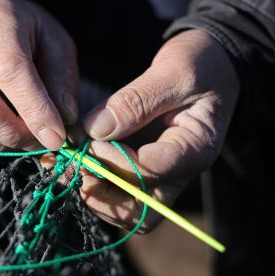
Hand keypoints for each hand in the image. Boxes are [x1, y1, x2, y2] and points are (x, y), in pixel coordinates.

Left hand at [80, 30, 238, 232]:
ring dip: (89, 190)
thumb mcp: (173, 72)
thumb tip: (94, 130)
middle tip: (70, 163)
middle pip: (137, 210)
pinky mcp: (143, 169)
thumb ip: (136, 101)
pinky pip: (115, 190)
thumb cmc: (200, 65)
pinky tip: (68, 157)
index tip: (87, 138)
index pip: (149, 172)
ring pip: (123, 209)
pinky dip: (90, 179)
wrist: (212, 66)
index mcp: (195, 149)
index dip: (112, 160)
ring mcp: (160, 175)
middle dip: (98, 192)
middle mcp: (179, 172)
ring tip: (62, 162)